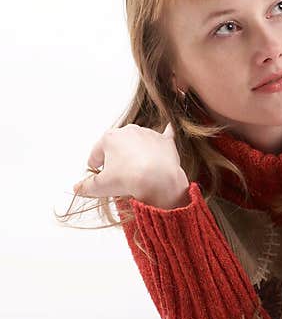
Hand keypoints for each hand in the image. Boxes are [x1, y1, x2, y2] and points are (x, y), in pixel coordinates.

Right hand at [72, 123, 190, 209]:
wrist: (159, 179)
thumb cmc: (127, 179)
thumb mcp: (101, 186)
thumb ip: (87, 186)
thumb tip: (77, 188)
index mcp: (109, 138)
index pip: (97, 152)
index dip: (95, 165)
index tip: (97, 172)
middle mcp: (129, 131)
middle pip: (118, 146)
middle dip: (116, 158)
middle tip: (119, 174)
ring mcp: (148, 134)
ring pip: (138, 142)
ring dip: (136, 152)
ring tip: (138, 169)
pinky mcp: (165, 141)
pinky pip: (165, 134)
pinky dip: (163, 137)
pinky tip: (168, 130)